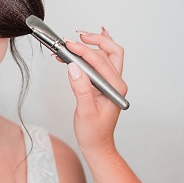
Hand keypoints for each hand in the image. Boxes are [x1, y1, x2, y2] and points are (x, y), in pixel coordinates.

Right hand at [63, 28, 127, 159]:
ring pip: (107, 54)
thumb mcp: (85, 112)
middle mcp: (116, 83)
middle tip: (76, 37)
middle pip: (110, 51)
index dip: (83, 51)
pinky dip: (92, 52)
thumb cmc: (93, 133)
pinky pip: (101, 62)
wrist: (97, 145)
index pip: (100, 61)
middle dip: (93, 40)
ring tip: (75, 40)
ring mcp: (110, 82)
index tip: (68, 46)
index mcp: (115, 88)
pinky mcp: (103, 84)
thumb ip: (81, 89)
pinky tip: (86, 44)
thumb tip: (73, 68)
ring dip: (92, 44)